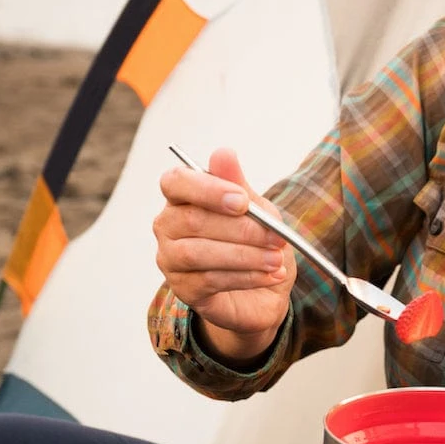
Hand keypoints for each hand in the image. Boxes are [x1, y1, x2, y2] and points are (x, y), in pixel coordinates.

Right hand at [153, 147, 295, 361]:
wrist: (264, 290)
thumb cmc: (255, 242)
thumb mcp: (257, 210)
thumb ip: (239, 184)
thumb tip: (223, 153)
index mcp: (183, 198)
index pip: (176, 182)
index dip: (207, 189)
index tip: (243, 201)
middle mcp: (168, 226)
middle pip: (191, 220)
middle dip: (240, 229)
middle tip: (276, 237)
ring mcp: (170, 259)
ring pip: (198, 253)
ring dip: (245, 256)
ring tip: (276, 259)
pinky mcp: (183, 289)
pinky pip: (210, 281)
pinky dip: (246, 277)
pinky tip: (271, 275)